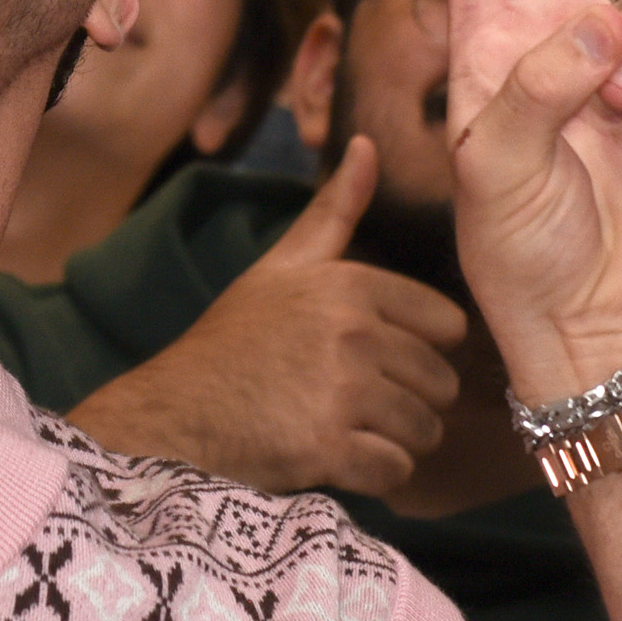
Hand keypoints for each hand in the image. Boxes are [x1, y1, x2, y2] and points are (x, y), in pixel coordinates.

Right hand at [64, 138, 471, 496]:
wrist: (175, 413)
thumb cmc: (234, 342)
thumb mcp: (282, 266)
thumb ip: (335, 210)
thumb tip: (368, 144)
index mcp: (350, 285)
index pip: (446, 326)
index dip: (419, 350)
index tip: (379, 360)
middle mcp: (351, 333)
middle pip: (439, 384)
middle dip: (410, 402)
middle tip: (359, 404)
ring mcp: (340, 393)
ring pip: (424, 430)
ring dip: (396, 442)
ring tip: (350, 431)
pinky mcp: (328, 449)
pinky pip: (395, 470)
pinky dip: (376, 475)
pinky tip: (339, 460)